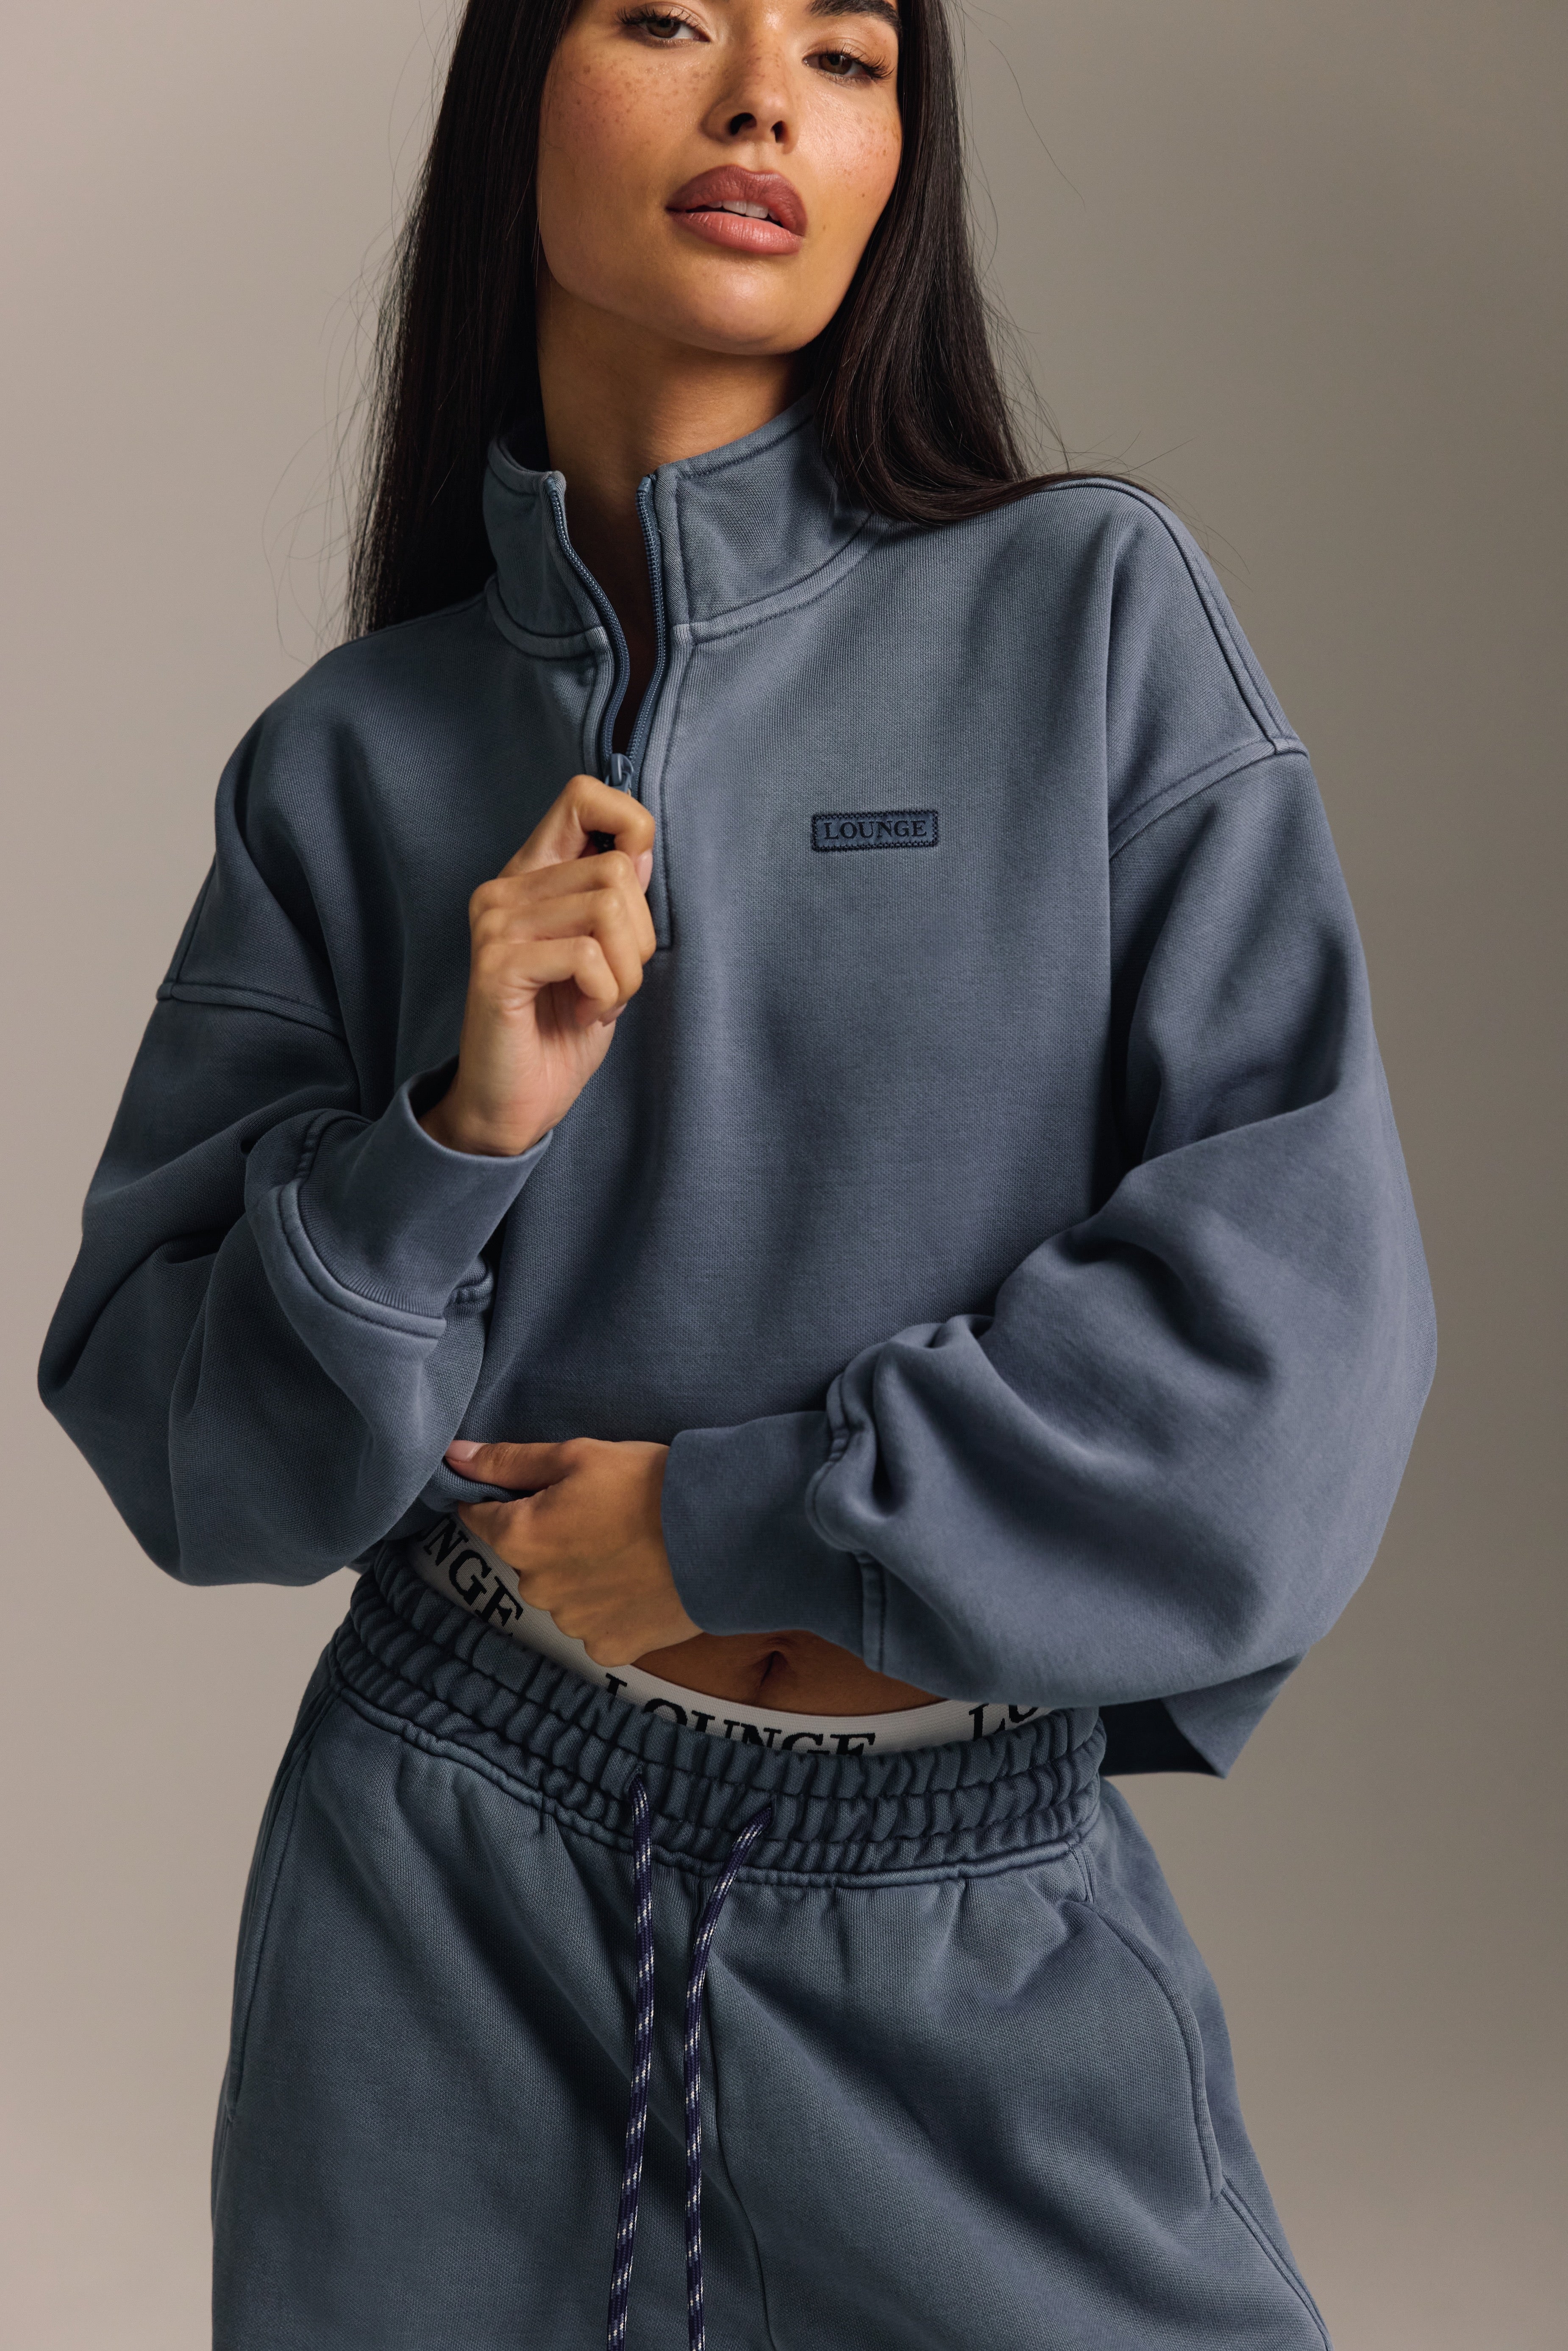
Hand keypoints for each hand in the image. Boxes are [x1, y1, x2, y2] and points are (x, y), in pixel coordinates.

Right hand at [420, 776, 656, 1157]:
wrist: (511, 1104)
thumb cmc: (560, 1030)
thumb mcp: (604, 957)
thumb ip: (614, 902)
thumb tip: (640, 852)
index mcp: (531, 876)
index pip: (583, 796)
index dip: (630, 827)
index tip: (635, 891)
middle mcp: (506, 889)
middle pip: (617, 869)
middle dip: (639, 938)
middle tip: (614, 983)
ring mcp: (497, 924)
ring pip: (609, 908)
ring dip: (626, 972)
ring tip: (598, 1001)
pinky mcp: (499, 965)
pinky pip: (588, 956)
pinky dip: (606, 995)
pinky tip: (583, 1015)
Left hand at [446, 1437, 700, 1666]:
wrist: (720, 1533)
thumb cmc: (648, 1484)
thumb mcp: (577, 1455)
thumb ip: (509, 1461)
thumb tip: (453, 1456)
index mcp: (521, 1537)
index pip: (480, 1518)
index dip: (502, 1499)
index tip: (539, 1491)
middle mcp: (536, 1588)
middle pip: (525, 1557)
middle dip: (549, 1537)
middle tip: (599, 1513)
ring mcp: (573, 1623)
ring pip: (560, 1592)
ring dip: (580, 1573)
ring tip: (627, 1546)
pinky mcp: (609, 1647)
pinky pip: (594, 1624)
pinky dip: (609, 1605)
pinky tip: (638, 1580)